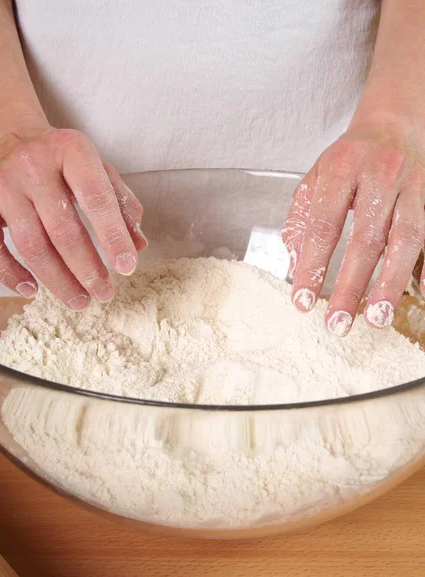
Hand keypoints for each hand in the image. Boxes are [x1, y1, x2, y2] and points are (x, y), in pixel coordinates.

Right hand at [0, 127, 146, 308]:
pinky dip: (9, 273)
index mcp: (70, 150)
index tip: (127, 267)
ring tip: (79, 300)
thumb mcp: (96, 168)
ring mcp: (0, 182)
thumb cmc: (60, 158)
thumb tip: (138, 245)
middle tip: (104, 294)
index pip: (97, 198)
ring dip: (58, 280)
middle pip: (63, 230)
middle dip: (87, 270)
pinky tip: (31, 289)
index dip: (113, 237)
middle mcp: (32, 164)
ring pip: (31, 245)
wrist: (6, 132)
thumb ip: (121, 203)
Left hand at [282, 120, 424, 335]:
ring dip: (391, 283)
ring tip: (377, 319)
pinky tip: (421, 293)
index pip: (323, 226)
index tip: (302, 301)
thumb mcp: (315, 177)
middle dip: (352, 286)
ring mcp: (415, 183)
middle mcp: (380, 173)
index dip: (313, 266)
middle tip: (338, 323)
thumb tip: (296, 263)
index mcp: (342, 168)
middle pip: (366, 239)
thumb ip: (301, 218)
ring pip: (407, 239)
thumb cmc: (350, 158)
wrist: (395, 120)